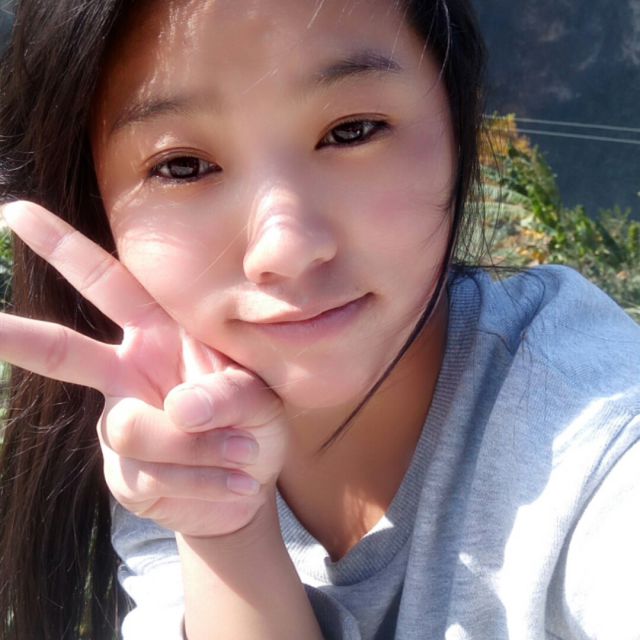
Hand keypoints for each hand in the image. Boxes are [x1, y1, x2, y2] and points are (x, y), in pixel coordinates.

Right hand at [0, 201, 287, 536]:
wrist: (252, 484)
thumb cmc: (254, 424)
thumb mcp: (259, 398)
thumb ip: (229, 394)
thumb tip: (179, 406)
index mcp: (159, 336)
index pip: (110, 285)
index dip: (65, 249)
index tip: (17, 213)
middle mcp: (128, 374)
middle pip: (65, 351)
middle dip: (17, 335)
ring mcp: (121, 424)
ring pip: (134, 428)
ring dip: (198, 446)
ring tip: (241, 450)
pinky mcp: (124, 474)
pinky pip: (153, 475)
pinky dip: (205, 481)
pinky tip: (234, 483)